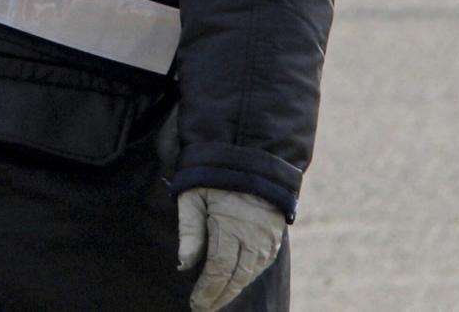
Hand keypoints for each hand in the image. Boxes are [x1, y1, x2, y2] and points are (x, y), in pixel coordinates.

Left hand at [177, 188, 286, 310]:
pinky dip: (246, 278)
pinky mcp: (275, 239)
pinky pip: (261, 266)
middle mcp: (253, 238)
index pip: (218, 269)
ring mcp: (267, 240)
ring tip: (215, 300)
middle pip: (236, 278)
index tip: (195, 304)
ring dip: (233, 290)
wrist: (254, 161)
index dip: (207, 290)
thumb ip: (189, 230)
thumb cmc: (216, 177)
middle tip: (202, 308)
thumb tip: (183, 265)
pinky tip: (234, 283)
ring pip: (250, 275)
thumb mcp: (194, 196)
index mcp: (230, 226)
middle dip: (218, 297)